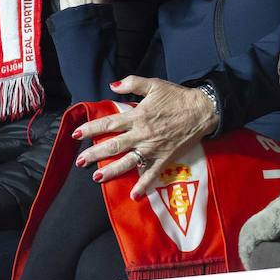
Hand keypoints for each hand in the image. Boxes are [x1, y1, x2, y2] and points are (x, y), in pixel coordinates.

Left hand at [73, 75, 218, 197]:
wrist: (203, 110)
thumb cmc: (178, 97)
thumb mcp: (154, 84)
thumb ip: (132, 83)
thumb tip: (112, 86)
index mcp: (138, 116)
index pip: (109, 123)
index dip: (91, 129)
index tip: (77, 134)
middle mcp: (142, 134)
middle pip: (113, 145)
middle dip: (94, 154)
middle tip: (80, 161)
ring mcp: (153, 148)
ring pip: (127, 162)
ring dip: (111, 171)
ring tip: (96, 177)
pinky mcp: (165, 158)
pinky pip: (152, 174)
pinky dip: (144, 185)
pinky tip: (134, 195)